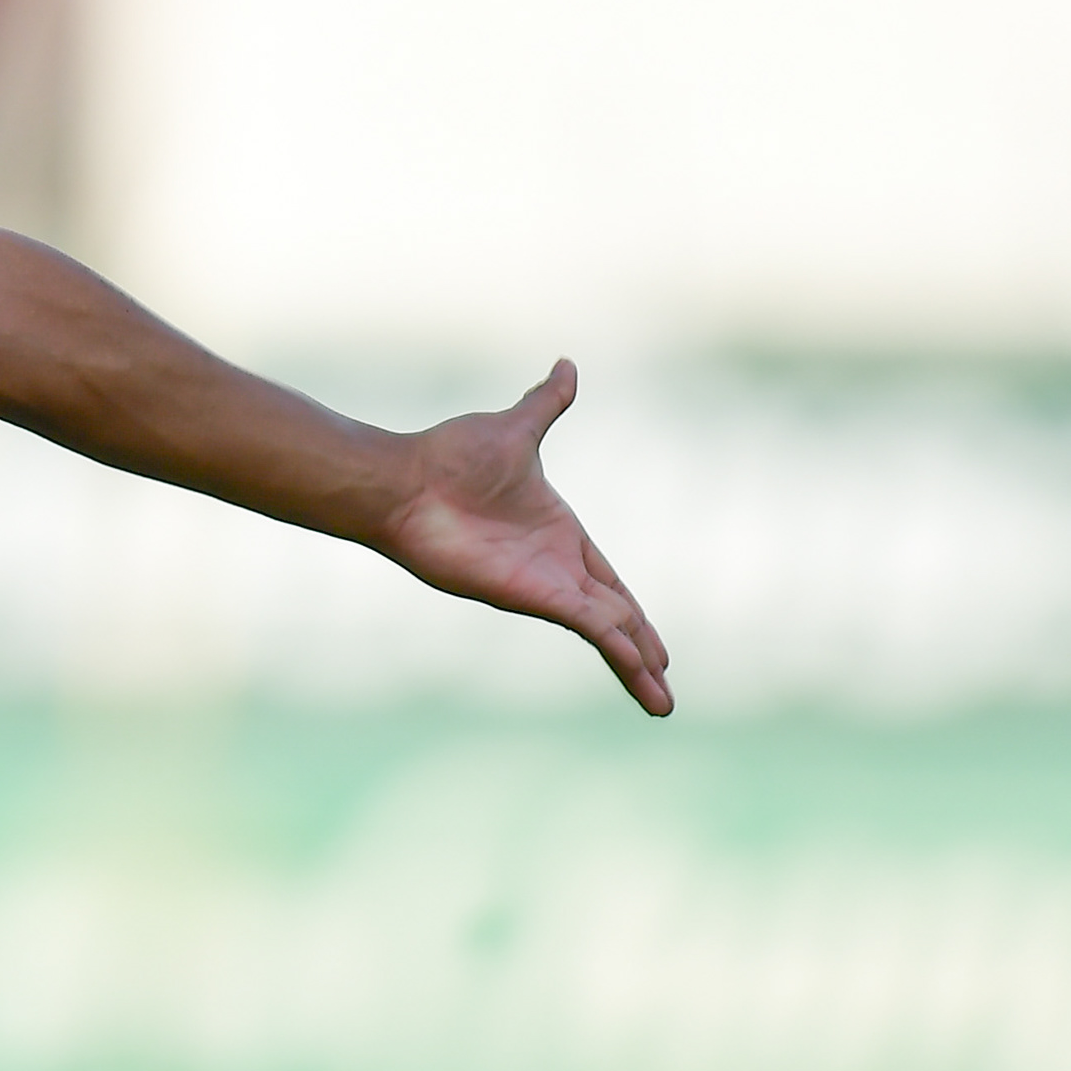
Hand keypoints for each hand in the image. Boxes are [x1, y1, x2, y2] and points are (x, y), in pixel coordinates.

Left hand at [382, 361, 672, 714]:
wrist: (404, 481)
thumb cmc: (448, 457)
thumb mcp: (515, 428)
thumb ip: (545, 404)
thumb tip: (566, 366)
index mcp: (559, 532)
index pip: (609, 581)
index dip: (633, 610)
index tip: (658, 641)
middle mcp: (554, 565)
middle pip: (614, 615)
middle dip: (642, 647)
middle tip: (665, 682)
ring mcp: (542, 583)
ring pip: (604, 630)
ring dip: (635, 664)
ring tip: (663, 704)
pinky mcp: (528, 593)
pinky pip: (584, 623)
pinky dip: (613, 644)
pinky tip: (638, 668)